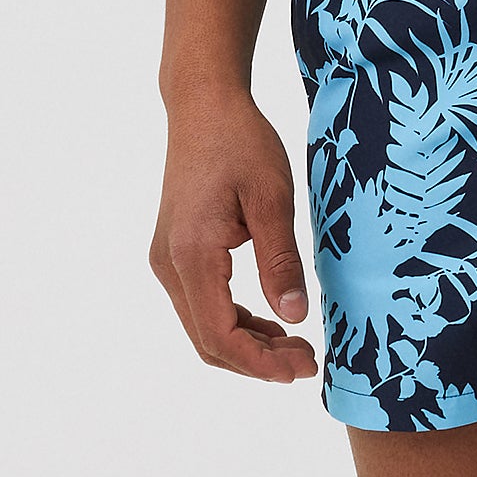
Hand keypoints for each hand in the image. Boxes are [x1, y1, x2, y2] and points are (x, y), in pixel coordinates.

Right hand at [150, 85, 318, 383]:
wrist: (203, 106)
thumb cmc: (241, 142)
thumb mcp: (273, 198)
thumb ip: (281, 260)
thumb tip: (295, 318)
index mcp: (192, 254)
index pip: (220, 334)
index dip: (261, 362)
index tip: (302, 370)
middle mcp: (169, 264)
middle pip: (208, 340)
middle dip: (258, 361)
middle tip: (309, 362)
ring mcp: (168, 260)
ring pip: (203, 326)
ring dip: (248, 344)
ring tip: (298, 346)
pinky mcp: (176, 253)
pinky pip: (203, 304)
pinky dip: (236, 322)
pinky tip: (274, 320)